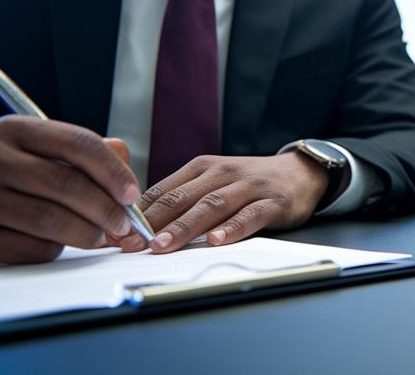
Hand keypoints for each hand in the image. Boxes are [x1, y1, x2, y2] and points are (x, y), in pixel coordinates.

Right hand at [0, 116, 141, 263]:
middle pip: (66, 184)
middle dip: (106, 209)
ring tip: (101, 238)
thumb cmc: (9, 177)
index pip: (77, 144)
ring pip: (50, 220)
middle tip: (124, 226)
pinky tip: (58, 246)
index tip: (133, 195)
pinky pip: (28, 249)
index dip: (112, 171)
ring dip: (87, 233)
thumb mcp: (40, 151)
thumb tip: (125, 166)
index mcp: (12, 129)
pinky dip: (54, 250)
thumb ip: (85, 154)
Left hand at [122, 153, 328, 253]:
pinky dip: (232, 228)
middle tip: (130, 244)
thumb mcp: (213, 181)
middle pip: (181, 198)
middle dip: (153, 223)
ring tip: (163, 245)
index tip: (115, 235)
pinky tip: (217, 241)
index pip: (162, 191)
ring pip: (211, 206)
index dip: (137, 214)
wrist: (299, 171)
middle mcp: (222, 173)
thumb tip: (138, 225)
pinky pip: (250, 215)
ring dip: (184, 227)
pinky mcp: (272, 202)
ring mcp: (248, 187)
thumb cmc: (249, 182)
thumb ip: (183, 198)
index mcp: (201, 168)